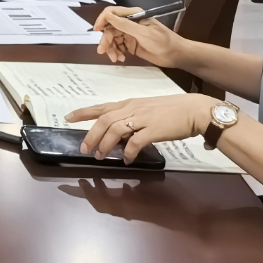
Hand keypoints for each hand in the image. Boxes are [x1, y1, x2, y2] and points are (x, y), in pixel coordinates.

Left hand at [67, 94, 214, 163]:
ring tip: (100, 156)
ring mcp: (142, 118)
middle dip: (91, 135)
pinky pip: (135, 142)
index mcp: (129, 103)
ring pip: (115, 130)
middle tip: (84, 149)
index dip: (83, 112)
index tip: (68, 117)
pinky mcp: (153, 130)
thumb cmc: (172, 110)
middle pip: (104, 120)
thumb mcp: (147, 110)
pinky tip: (126, 159)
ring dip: (105, 144)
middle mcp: (132, 108)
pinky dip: (127, 151)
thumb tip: (118, 133)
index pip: (101, 107)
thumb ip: (131, 118)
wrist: (194, 110)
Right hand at [92, 6, 183, 66]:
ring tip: (115, 58)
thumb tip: (108, 16)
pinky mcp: (131, 45)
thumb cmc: (164, 42)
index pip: (112, 13)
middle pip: (110, 29)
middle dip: (106, 40)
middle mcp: (130, 24)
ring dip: (111, 48)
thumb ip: (125, 25)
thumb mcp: (144, 33)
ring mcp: (130, 34)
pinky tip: (121, 58)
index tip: (97, 30)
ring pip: (113, 39)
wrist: (177, 56)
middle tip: (103, 51)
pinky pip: (118, 47)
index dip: (103, 20)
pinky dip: (117, 52)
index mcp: (134, 16)